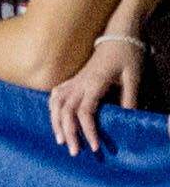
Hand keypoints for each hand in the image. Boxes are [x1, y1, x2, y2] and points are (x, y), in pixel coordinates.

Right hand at [49, 33, 146, 155]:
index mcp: (94, 83)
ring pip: (56, 104)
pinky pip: (55, 94)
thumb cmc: (127, 55)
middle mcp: (79, 83)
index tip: (95, 146)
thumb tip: (126, 120)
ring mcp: (74, 80)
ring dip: (56, 123)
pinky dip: (52, 108)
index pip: (85, 111)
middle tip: (74, 152)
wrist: (118, 34)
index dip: (88, 130)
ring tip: (60, 140)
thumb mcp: (134, 76)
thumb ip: (129, 98)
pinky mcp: (73, 79)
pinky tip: (54, 119)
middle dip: (68, 133)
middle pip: (66, 111)